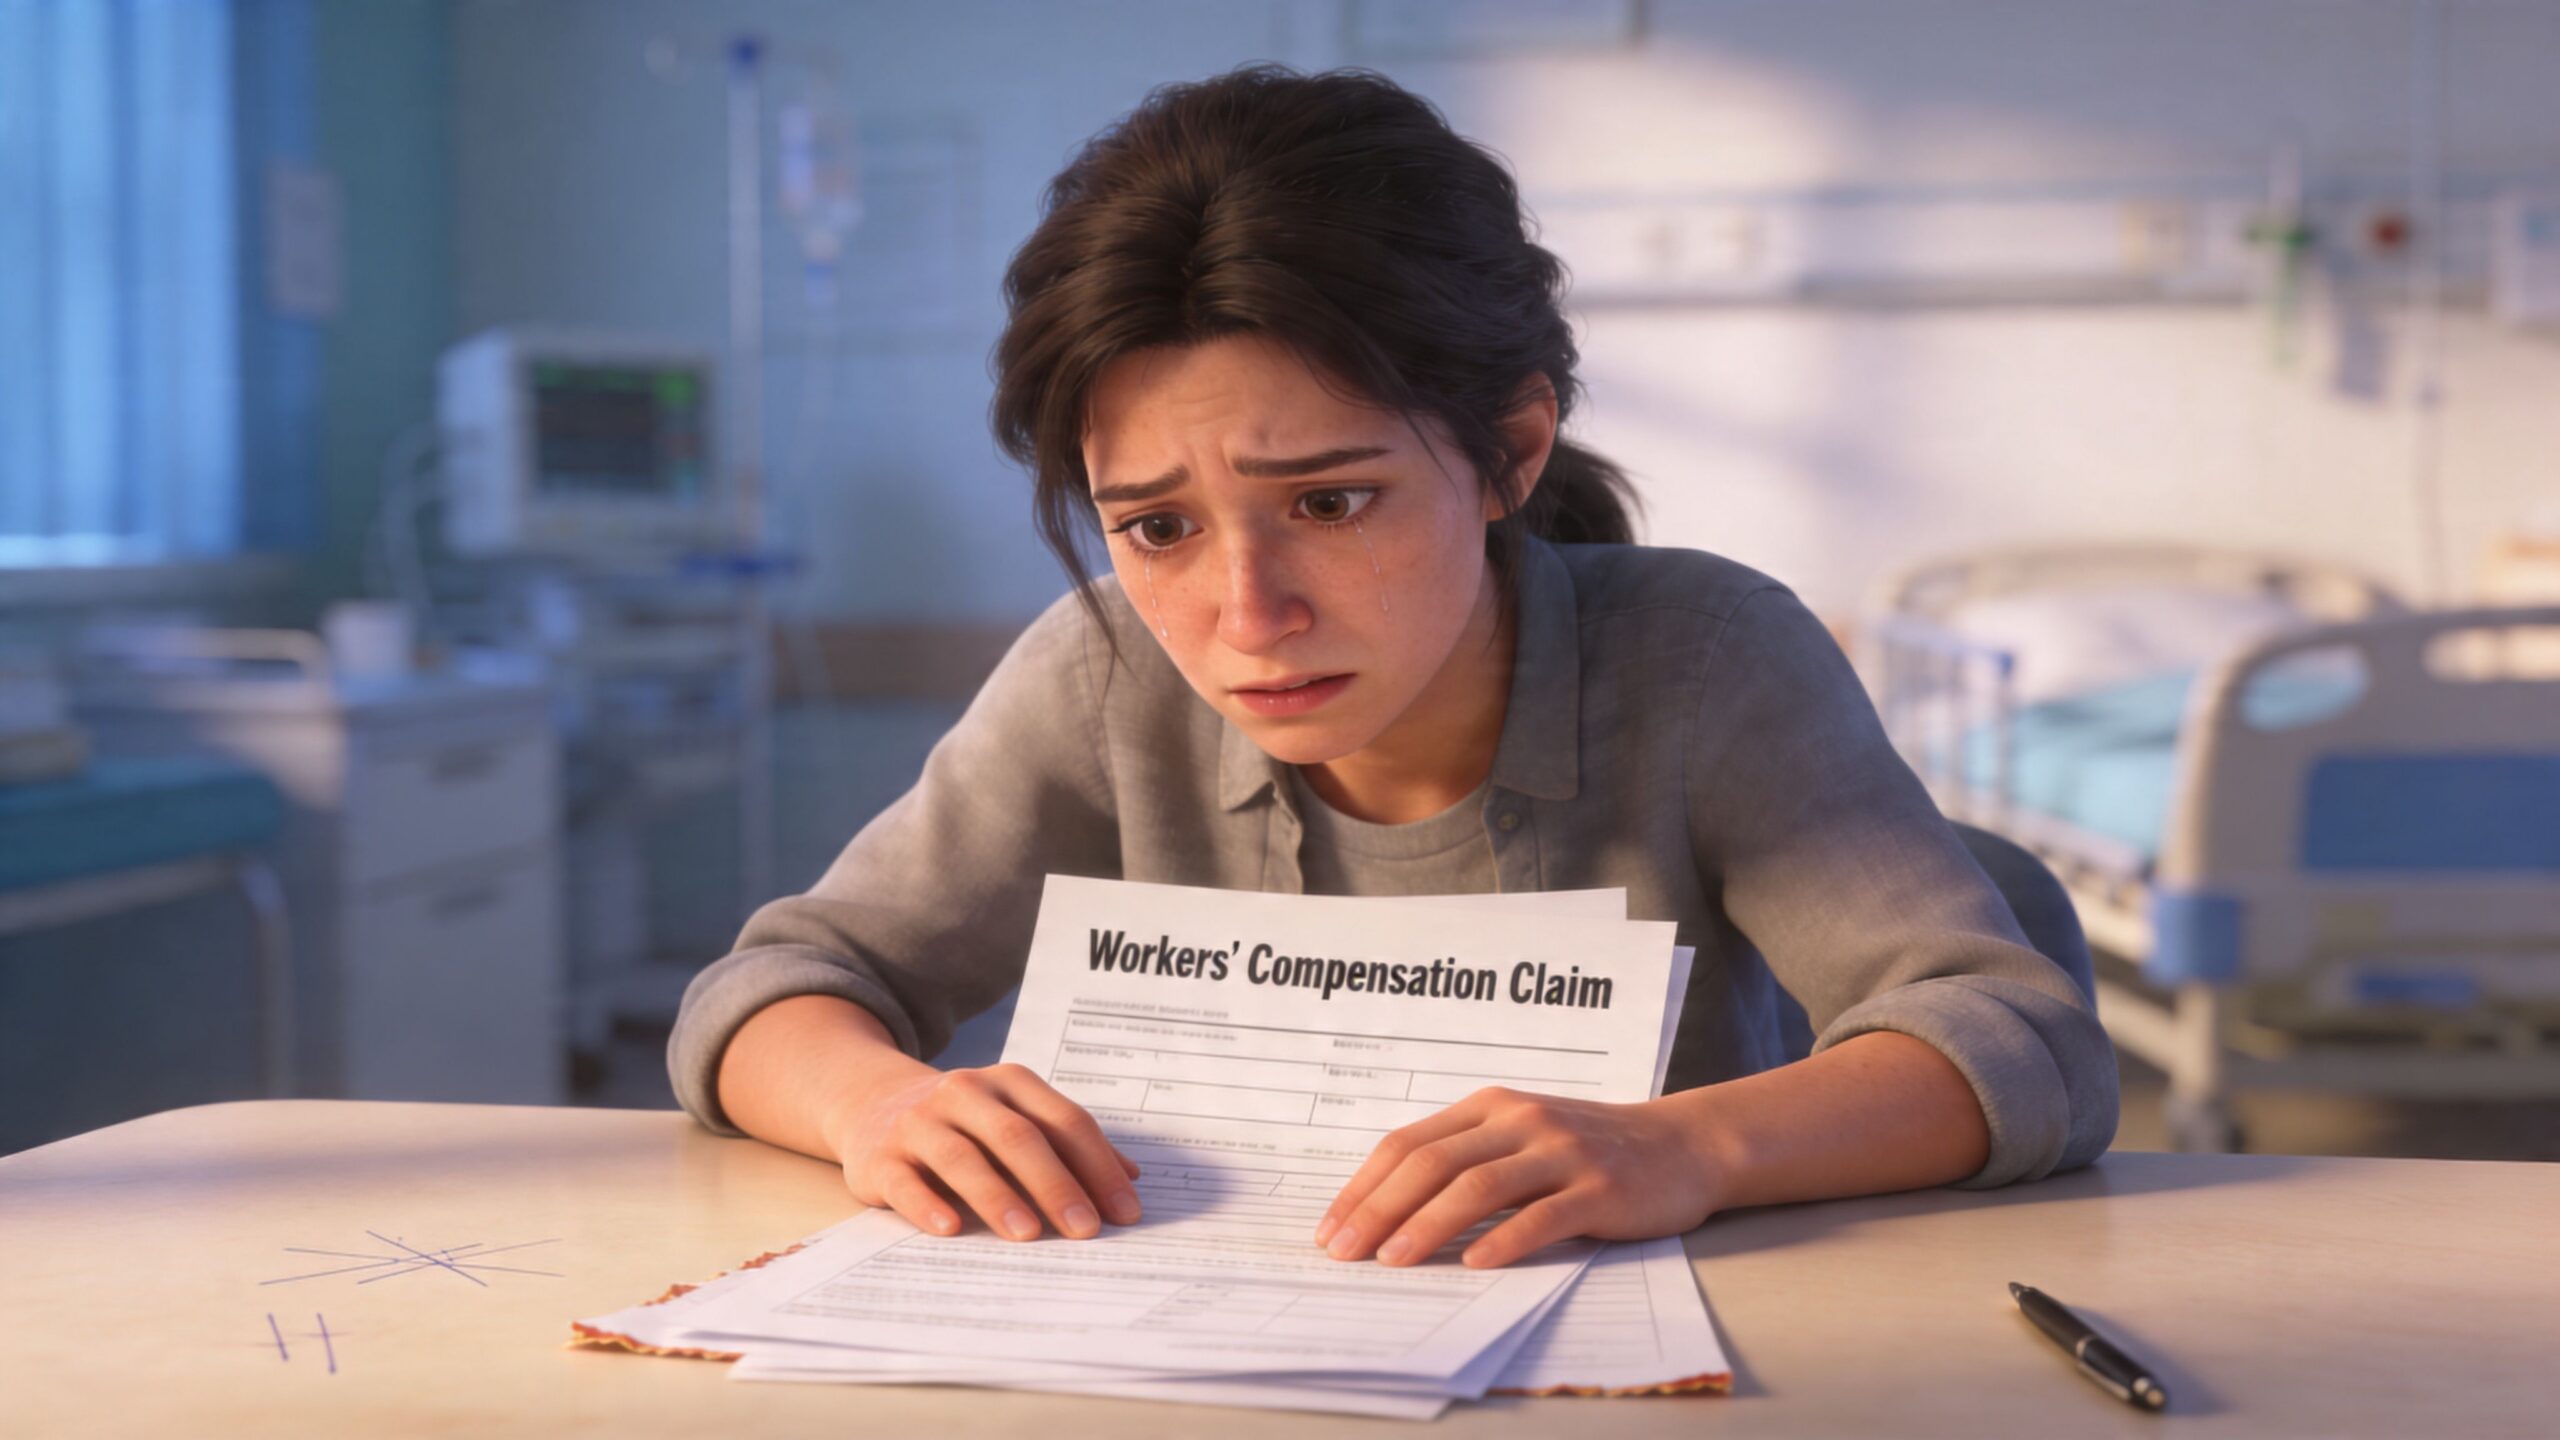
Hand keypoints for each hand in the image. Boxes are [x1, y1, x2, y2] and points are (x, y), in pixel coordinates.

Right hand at [823, 1062, 1142, 1241]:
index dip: (1099, 1166)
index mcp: (1010, 1082)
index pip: (1065, 1121)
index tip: (1126, 1212)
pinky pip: (906, 1182)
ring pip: (963, 1158)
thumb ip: (1068, 1144)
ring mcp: (919, 1123)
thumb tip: (1132, 1177)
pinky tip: (952, 1229)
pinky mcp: (880, 1157)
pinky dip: (928, 1205)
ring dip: (998, 1197)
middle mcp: (965, 1093)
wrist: (872, 1105)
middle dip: (1057, 1185)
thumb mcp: (1015, 1117)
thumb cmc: (965, 1123)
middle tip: (1086, 1230)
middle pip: (1018, 1137)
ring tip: (1028, 1236)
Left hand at [1315, 1086, 1723, 1268]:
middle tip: (1346, 1251)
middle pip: (1434, 1163)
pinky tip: (1475, 1264)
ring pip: (1479, 1186)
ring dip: (1428, 1225)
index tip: (1331, 1227)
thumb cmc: (1589, 1148)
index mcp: (1491, 1106)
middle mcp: (1521, 1120)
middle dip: (1380, 1209)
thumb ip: (1468, 1159)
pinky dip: (1505, 1240)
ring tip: (1392, 1260)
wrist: (1682, 1144)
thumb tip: (1389, 1212)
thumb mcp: (1522, 1136)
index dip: (1364, 1186)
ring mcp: (1562, 1151)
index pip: (1410, 1143)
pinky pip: (1543, 1215)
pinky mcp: (1600, 1188)